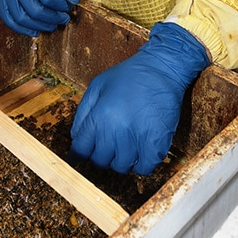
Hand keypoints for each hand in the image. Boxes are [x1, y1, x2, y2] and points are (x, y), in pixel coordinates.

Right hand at [0, 0, 78, 36]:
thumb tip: (74, 1)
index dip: (61, 6)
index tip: (68, 6)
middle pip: (35, 11)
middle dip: (53, 19)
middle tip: (63, 19)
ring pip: (22, 19)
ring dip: (40, 26)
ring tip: (52, 26)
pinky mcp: (0, 3)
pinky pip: (10, 21)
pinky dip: (23, 30)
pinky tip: (36, 30)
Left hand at [70, 22, 209, 174]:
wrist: (161, 69)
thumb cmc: (128, 75)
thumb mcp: (97, 86)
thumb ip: (83, 113)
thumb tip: (75, 138)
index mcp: (100, 116)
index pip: (81, 149)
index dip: (78, 154)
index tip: (79, 157)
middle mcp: (117, 131)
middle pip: (100, 161)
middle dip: (100, 155)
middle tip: (107, 145)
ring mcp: (138, 139)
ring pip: (121, 167)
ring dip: (120, 160)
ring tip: (124, 146)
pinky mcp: (157, 144)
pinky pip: (144, 168)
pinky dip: (140, 164)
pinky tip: (139, 152)